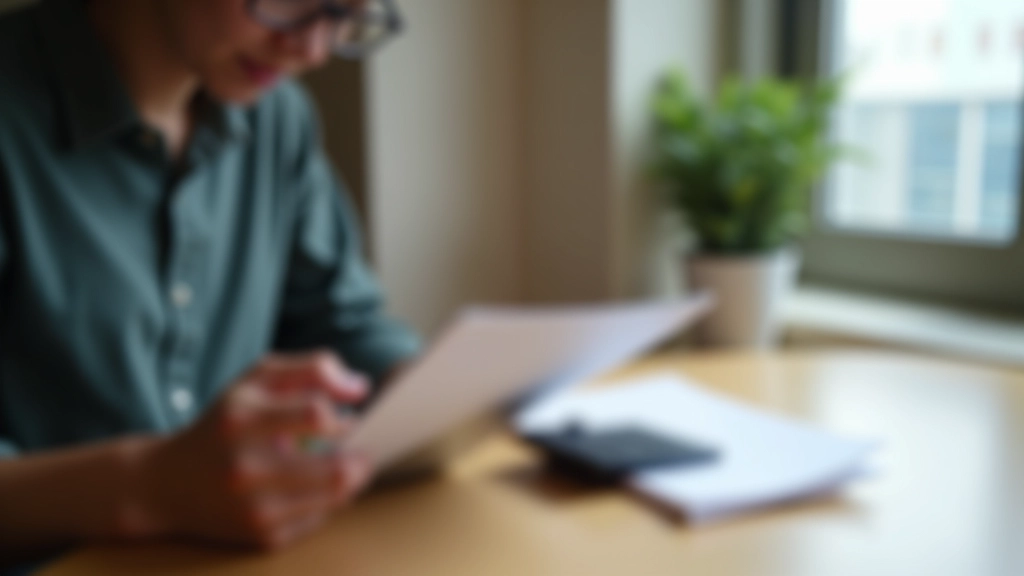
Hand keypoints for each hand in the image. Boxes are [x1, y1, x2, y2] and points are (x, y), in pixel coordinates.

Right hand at [133, 352, 375, 549]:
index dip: (342, 417)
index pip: (316, 414)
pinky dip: (328, 501)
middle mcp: (244, 468)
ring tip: (345, 465)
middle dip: (359, 456)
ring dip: (352, 478)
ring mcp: (254, 509)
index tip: (347, 418)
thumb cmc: (225, 422)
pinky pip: (322, 518)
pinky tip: (314, 487)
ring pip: (338, 496)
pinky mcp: (263, 537)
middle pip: (337, 468)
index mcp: (241, 419)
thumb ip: (313, 369)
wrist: (168, 484)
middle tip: (357, 447)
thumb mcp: (258, 380)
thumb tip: (361, 388)